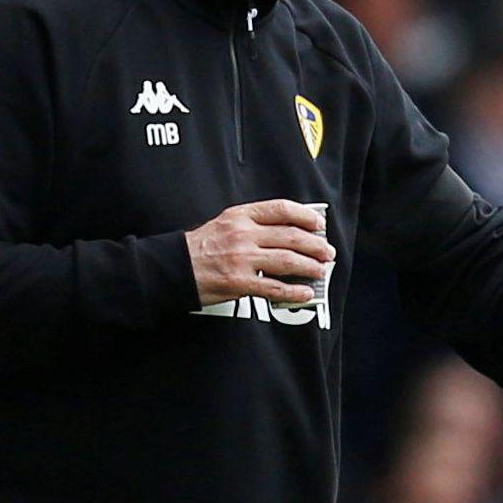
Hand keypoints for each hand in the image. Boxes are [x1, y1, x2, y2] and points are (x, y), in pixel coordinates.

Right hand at [186, 200, 333, 306]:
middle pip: (291, 236)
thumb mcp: (225, 224)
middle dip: (315, 245)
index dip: (305, 216)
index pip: (281, 209)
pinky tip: (305, 293)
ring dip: (310, 267)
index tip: (319, 224)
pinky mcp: (239, 282)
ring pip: (287, 261)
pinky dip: (294, 291)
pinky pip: (274, 287)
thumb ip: (253, 224)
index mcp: (241, 216)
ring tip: (320, 271)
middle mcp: (243, 234)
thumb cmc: (200, 247)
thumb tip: (289, 232)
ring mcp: (241, 259)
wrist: (175, 267)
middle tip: (327, 252)